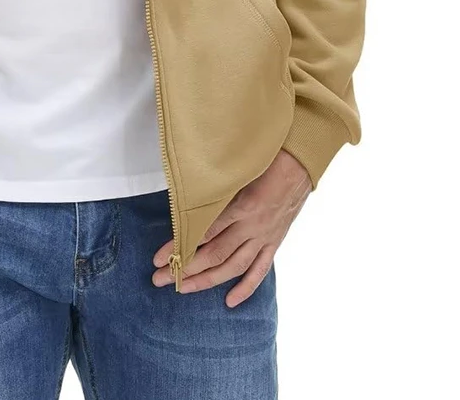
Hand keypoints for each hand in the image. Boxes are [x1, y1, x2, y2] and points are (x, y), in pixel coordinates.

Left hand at [152, 150, 311, 305]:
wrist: (300, 162)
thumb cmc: (265, 158)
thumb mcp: (237, 170)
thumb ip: (216, 189)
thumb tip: (188, 200)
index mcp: (242, 205)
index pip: (203, 233)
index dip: (179, 247)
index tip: (159, 258)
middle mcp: (252, 225)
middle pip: (215, 254)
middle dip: (186, 269)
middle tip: (160, 278)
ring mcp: (264, 236)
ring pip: (234, 266)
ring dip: (208, 280)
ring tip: (184, 289)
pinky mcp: (274, 242)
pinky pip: (260, 269)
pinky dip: (246, 287)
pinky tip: (230, 301)